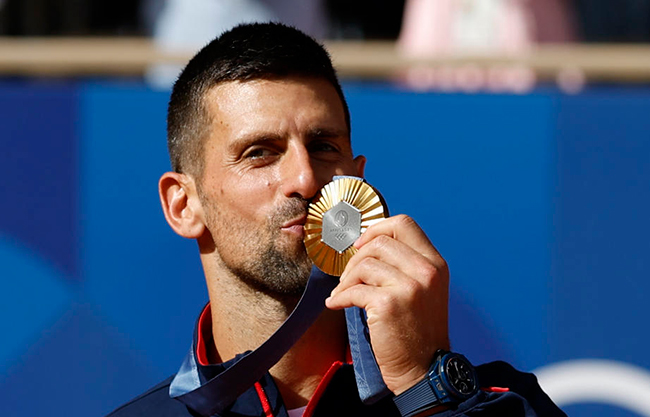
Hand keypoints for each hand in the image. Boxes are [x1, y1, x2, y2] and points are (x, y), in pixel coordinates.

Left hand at [325, 215, 449, 394]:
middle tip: (349, 277)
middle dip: (356, 258)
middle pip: (379, 242)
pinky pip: (353, 289)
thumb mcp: (424, 289)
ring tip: (344, 294)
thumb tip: (368, 243)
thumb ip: (405, 264)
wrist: (424, 369)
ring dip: (347, 280)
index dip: (377, 229)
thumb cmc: (418, 330)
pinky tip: (337, 304)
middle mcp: (426, 271)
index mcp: (435, 263)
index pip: (404, 224)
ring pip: (364, 264)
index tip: (362, 245)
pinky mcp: (389, 304)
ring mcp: (409, 287)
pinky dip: (339, 297)